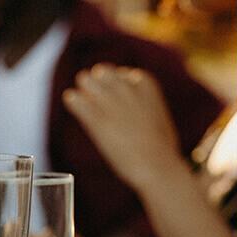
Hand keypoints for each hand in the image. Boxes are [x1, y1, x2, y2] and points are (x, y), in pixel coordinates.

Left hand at [62, 64, 184, 191]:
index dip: (117, 85)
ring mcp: (110, 102)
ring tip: (83, 98)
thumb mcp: (161, 120)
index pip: (124, 74)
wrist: (157, 164)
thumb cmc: (163, 149)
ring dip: (84, 89)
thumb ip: (149, 109)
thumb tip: (146, 113)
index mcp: (146, 85)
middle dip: (97, 82)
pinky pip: (76, 101)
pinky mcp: (96, 119)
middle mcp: (126, 88)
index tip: (116, 96)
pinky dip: (73, 101)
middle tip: (95, 95)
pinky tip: (72, 102)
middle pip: (102, 72)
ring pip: (85, 80)